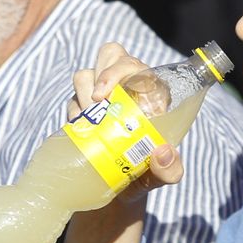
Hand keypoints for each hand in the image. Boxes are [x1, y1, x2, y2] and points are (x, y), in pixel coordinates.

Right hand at [67, 42, 185, 200]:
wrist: (122, 189)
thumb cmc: (148, 173)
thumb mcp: (164, 175)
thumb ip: (170, 169)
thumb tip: (162, 152)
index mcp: (150, 92)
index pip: (135, 64)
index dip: (118, 69)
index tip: (105, 94)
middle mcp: (126, 87)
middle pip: (110, 54)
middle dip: (100, 72)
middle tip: (97, 100)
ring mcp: (102, 96)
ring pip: (85, 74)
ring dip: (84, 94)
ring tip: (90, 118)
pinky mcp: (83, 108)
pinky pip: (72, 99)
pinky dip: (74, 112)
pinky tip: (81, 128)